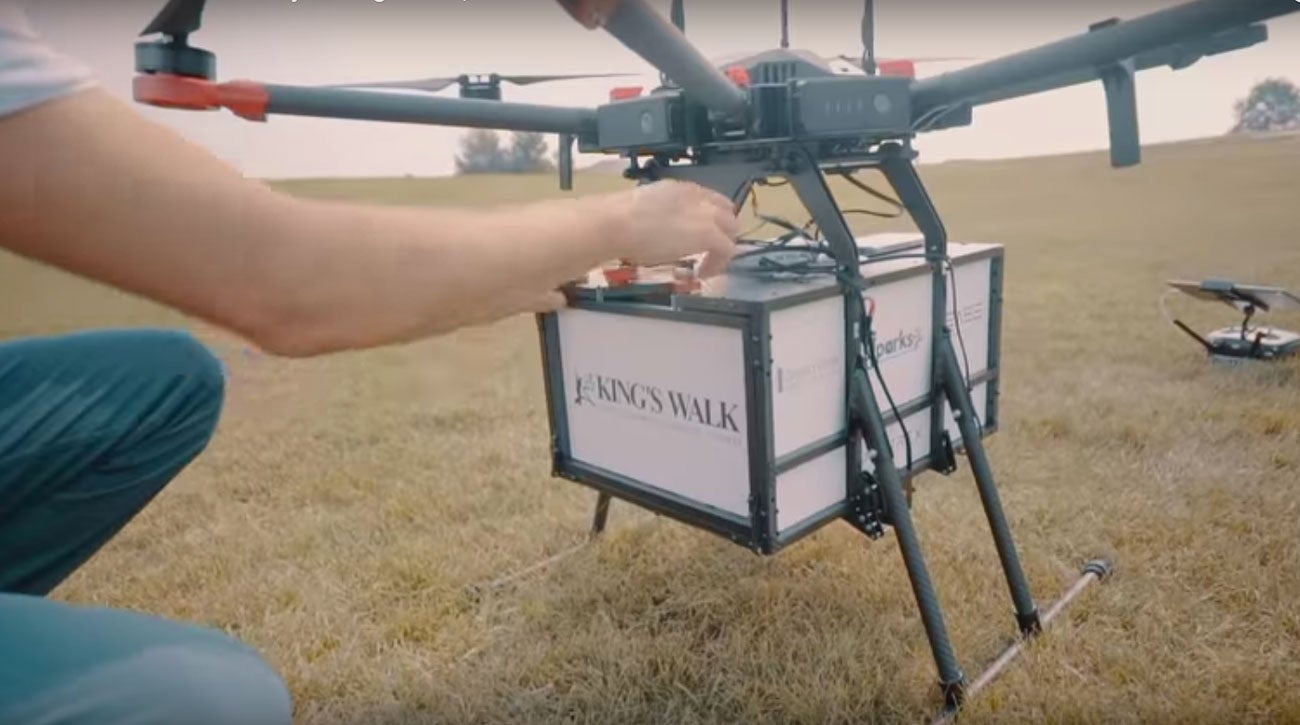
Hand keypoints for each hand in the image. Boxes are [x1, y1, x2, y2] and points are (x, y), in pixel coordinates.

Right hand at [606, 179, 740, 277]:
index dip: (710, 219)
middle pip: (727, 214)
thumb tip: (661, 229)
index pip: (710, 200)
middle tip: (708, 251)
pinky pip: (726, 249)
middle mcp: (698, 197)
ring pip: (731, 230)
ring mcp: (706, 214)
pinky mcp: (709, 234)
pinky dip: (718, 263)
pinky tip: (702, 273)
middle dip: (722, 233)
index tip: (699, 235)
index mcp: (682, 189)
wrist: (618, 222)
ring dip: (722, 247)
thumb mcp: (647, 208)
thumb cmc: (618, 218)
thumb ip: (662, 214)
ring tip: (706, 264)